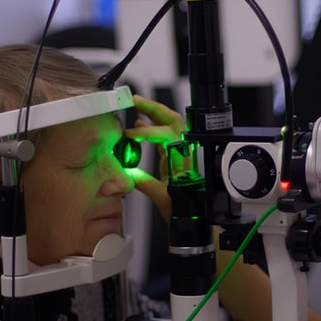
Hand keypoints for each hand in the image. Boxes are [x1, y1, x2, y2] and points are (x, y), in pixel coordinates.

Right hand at [126, 95, 184, 220]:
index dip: (146, 131)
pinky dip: (153, 127)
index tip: (129, 134)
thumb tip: (125, 172)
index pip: (165, 135)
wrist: (194, 219)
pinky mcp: (178, 157)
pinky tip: (140, 124)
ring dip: (154, 114)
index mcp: (181, 160)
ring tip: (137, 106)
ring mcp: (182, 153)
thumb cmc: (183, 211)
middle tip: (135, 101)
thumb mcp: (159, 197)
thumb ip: (141, 182)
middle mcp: (184, 153)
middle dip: (153, 108)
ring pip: (171, 125)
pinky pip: (167, 135)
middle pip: (172, 120)